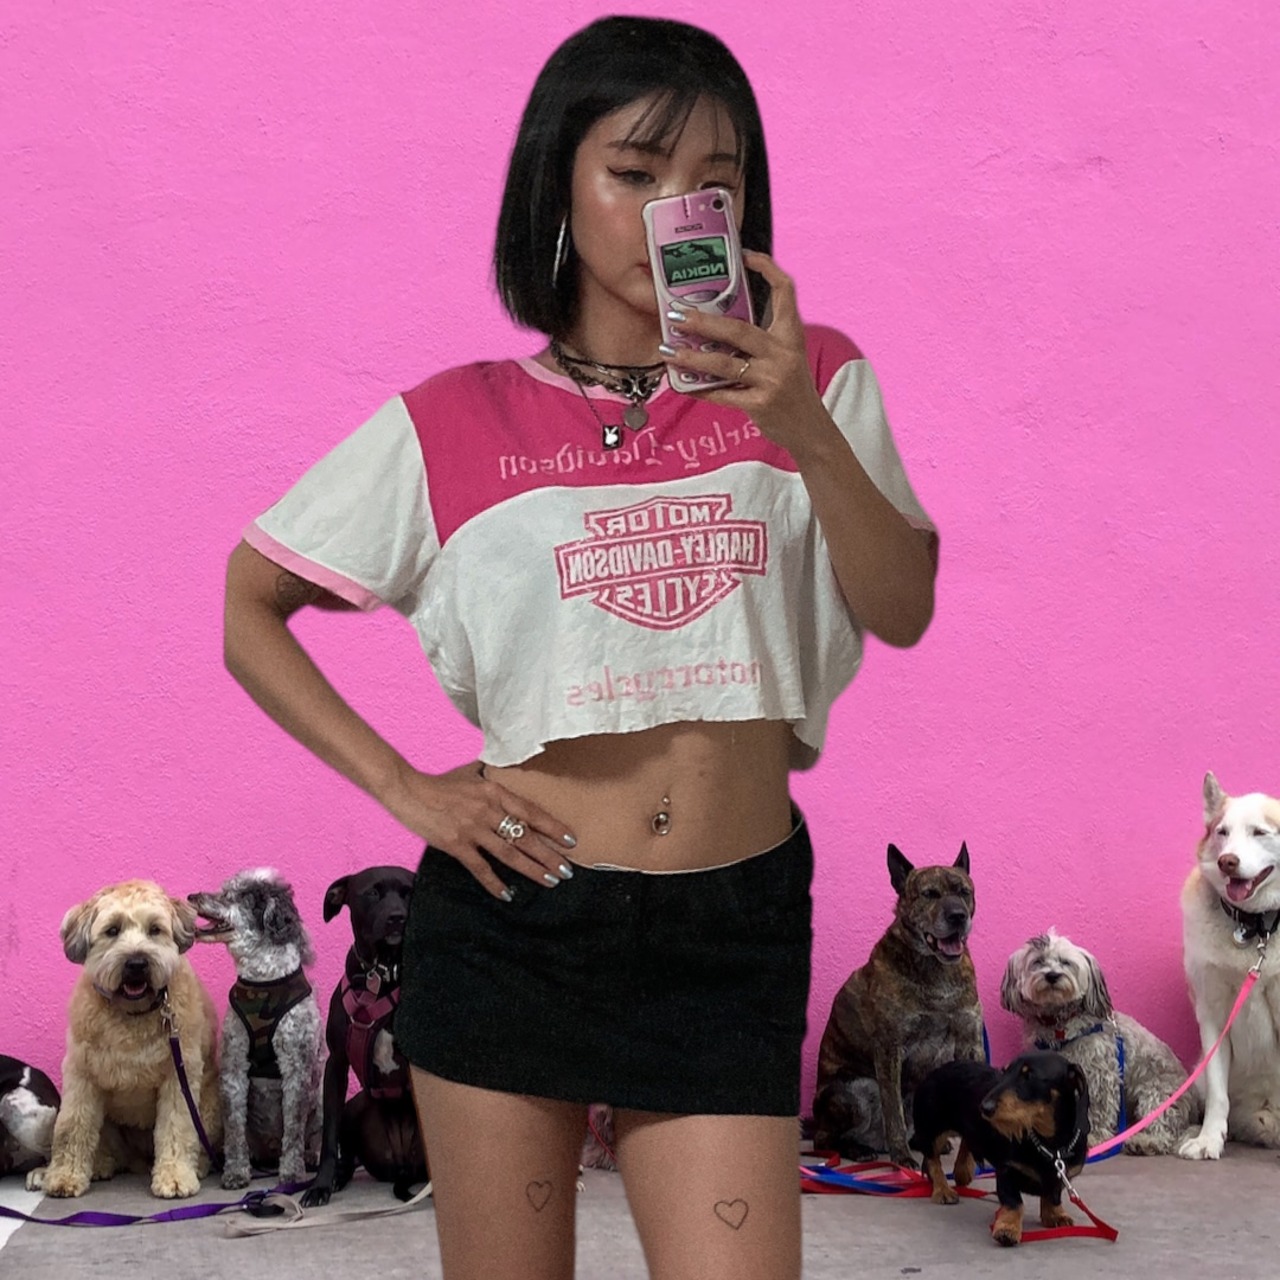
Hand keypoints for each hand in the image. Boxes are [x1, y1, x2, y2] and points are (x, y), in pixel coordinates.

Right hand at [382, 761, 577, 898]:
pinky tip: (507, 894)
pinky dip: (495, 883)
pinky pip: (480, 868)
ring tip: (549, 881)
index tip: (569, 839)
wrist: (409, 790)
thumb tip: (506, 774)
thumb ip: (492, 779)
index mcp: (495, 792)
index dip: (552, 827)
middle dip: (549, 855)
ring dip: (531, 869)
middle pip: (525, 836)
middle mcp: (488, 811)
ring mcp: (473, 829)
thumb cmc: (440, 783)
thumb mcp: (472, 774)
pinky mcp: (456, 845)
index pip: (530, 812)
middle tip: (567, 870)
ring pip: (509, 853)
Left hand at [659, 250, 831, 456]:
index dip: (767, 268)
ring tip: (668, 351)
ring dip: (691, 357)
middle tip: (675, 314)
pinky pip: (723, 394)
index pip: (785, 291)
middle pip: (738, 329)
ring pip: (724, 364)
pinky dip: (701, 390)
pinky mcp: (761, 404)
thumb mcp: (785, 357)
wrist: (810, 429)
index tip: (744, 255)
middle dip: (702, 321)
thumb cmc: (791, 388)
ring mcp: (772, 379)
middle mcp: (783, 353)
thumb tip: (715, 326)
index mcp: (791, 334)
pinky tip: (683, 385)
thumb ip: (760, 341)